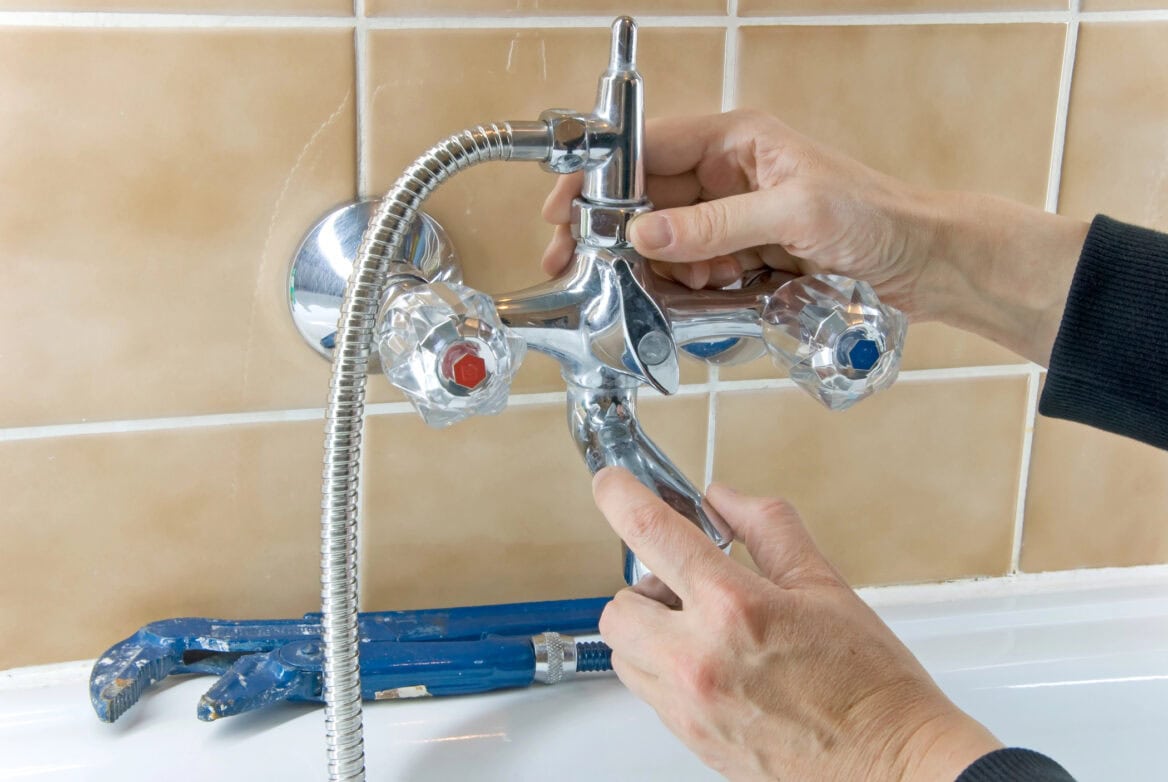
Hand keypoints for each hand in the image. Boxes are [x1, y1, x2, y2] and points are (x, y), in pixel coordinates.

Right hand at [542, 110, 939, 317]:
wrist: (923, 263)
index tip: (565, 209)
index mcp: (736, 141)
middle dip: (618, 234)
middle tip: (582, 264)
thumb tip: (644, 236)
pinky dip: (690, 286)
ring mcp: (733, 216)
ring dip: (661, 268)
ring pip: (666, 241)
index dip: (600, 178)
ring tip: (688, 283)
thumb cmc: (877, 217)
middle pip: (646, 199)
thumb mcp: (794, 213)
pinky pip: (693, 269)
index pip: (646, 148)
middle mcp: (727, 174)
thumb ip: (715, 226)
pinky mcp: (743, 253)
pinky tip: (709, 293)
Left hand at [592, 467, 1001, 781]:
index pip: (652, 534)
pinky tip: (712, 664)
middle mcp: (699, 659)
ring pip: (623, 652)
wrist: (890, 763)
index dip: (621, 497)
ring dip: (649, 631)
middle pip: (617, 606)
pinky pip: (646, 690)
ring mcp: (689, 705)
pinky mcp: (690, 738)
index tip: (612, 485)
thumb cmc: (868, 681)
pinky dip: (663, 668)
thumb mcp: (824, 584)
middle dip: (645, 588)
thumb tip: (724, 499)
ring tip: (703, 630)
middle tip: (689, 587)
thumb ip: (767, 528)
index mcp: (734, 607)